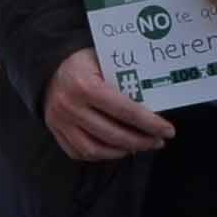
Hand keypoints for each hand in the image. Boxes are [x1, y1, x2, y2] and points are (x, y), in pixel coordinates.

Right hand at [42, 48, 172, 162]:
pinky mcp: (55, 132)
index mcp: (85, 86)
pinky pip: (80, 153)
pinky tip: (117, 149)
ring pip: (95, 150)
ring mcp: (60, 123)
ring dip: (122, 152)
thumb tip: (155, 102)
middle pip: (113, 134)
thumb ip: (125, 79)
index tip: (168, 130)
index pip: (125, 110)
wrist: (48, 68)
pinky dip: (101, 155)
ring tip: (139, 146)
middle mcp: (70, 107)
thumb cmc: (83, 63)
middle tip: (158, 142)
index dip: (150, 123)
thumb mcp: (104, 61)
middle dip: (141, 141)